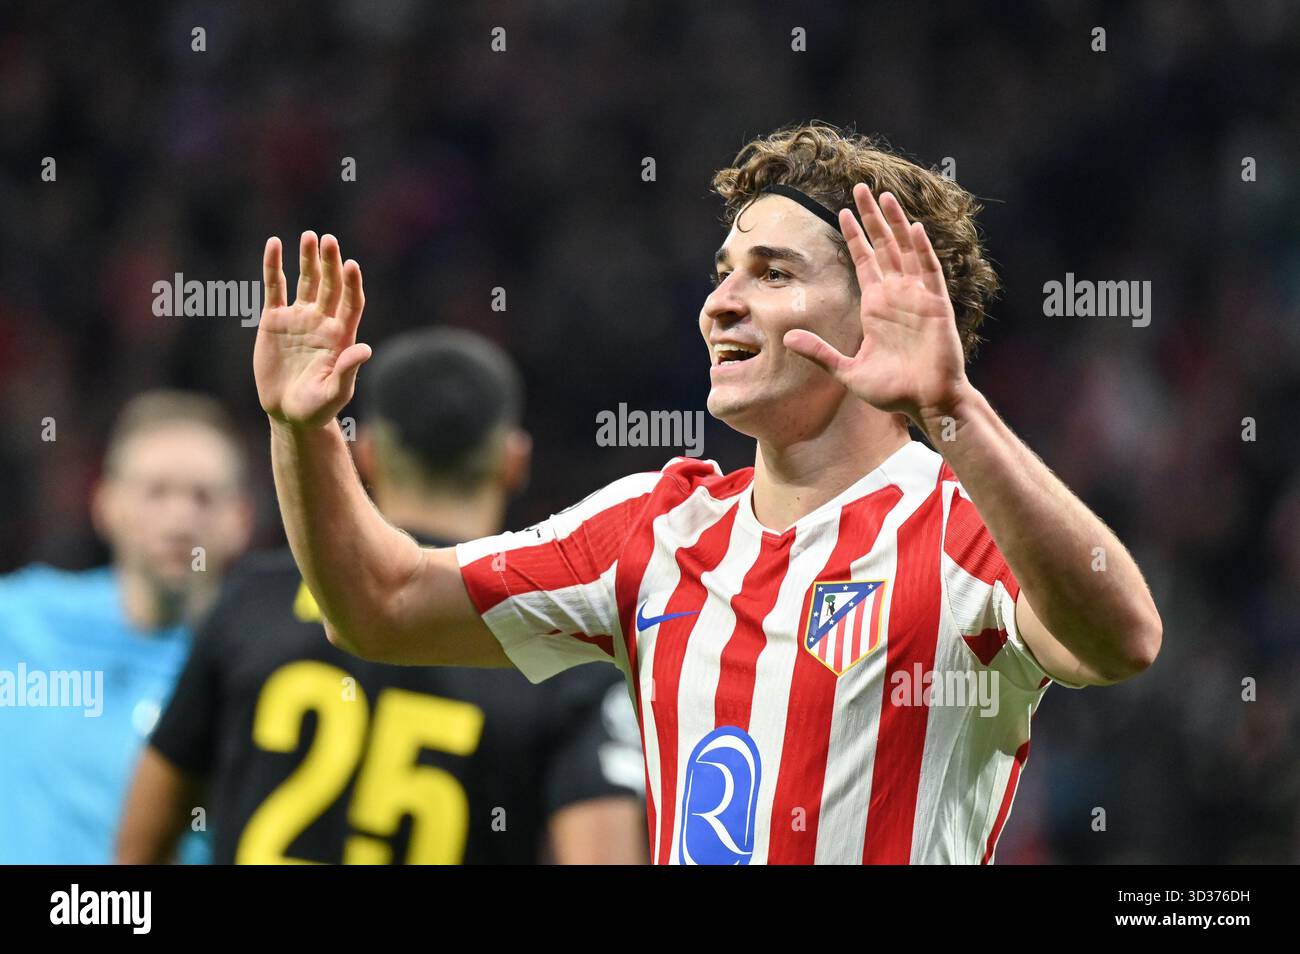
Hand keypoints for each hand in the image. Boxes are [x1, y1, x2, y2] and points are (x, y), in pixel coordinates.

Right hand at [254, 231, 371, 428]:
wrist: (288, 413)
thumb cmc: (317, 407)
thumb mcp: (335, 393)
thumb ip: (348, 370)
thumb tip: (366, 349)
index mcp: (341, 336)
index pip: (351, 303)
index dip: (352, 284)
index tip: (351, 265)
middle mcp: (322, 322)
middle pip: (330, 286)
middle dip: (330, 263)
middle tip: (329, 240)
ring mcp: (299, 318)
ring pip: (305, 281)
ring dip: (307, 259)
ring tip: (309, 236)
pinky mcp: (274, 320)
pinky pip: (274, 288)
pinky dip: (273, 267)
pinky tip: (274, 244)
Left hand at [783, 184, 967, 425]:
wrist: (926, 403)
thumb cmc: (892, 391)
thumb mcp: (847, 371)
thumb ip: (819, 353)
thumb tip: (786, 338)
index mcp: (875, 306)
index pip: (863, 261)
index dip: (854, 237)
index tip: (842, 212)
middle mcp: (896, 295)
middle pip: (883, 246)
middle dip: (872, 217)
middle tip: (860, 187)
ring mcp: (917, 297)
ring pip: (906, 250)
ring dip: (896, 223)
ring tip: (884, 195)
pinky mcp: (937, 305)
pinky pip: (929, 271)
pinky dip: (922, 250)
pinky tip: (914, 228)